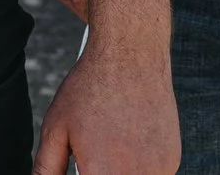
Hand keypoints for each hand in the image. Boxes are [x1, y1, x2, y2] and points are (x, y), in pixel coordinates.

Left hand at [36, 40, 178, 174]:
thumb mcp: (55, 128)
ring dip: (120, 171)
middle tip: (95, 150)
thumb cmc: (90, 89)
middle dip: (100, 171)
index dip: (84, 172)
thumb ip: (47, 168)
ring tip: (111, 143)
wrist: (131, 55)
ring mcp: (159, 170)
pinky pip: (153, 173)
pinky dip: (140, 166)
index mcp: (102, 173)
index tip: (82, 163)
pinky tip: (130, 140)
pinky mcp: (172, 160)